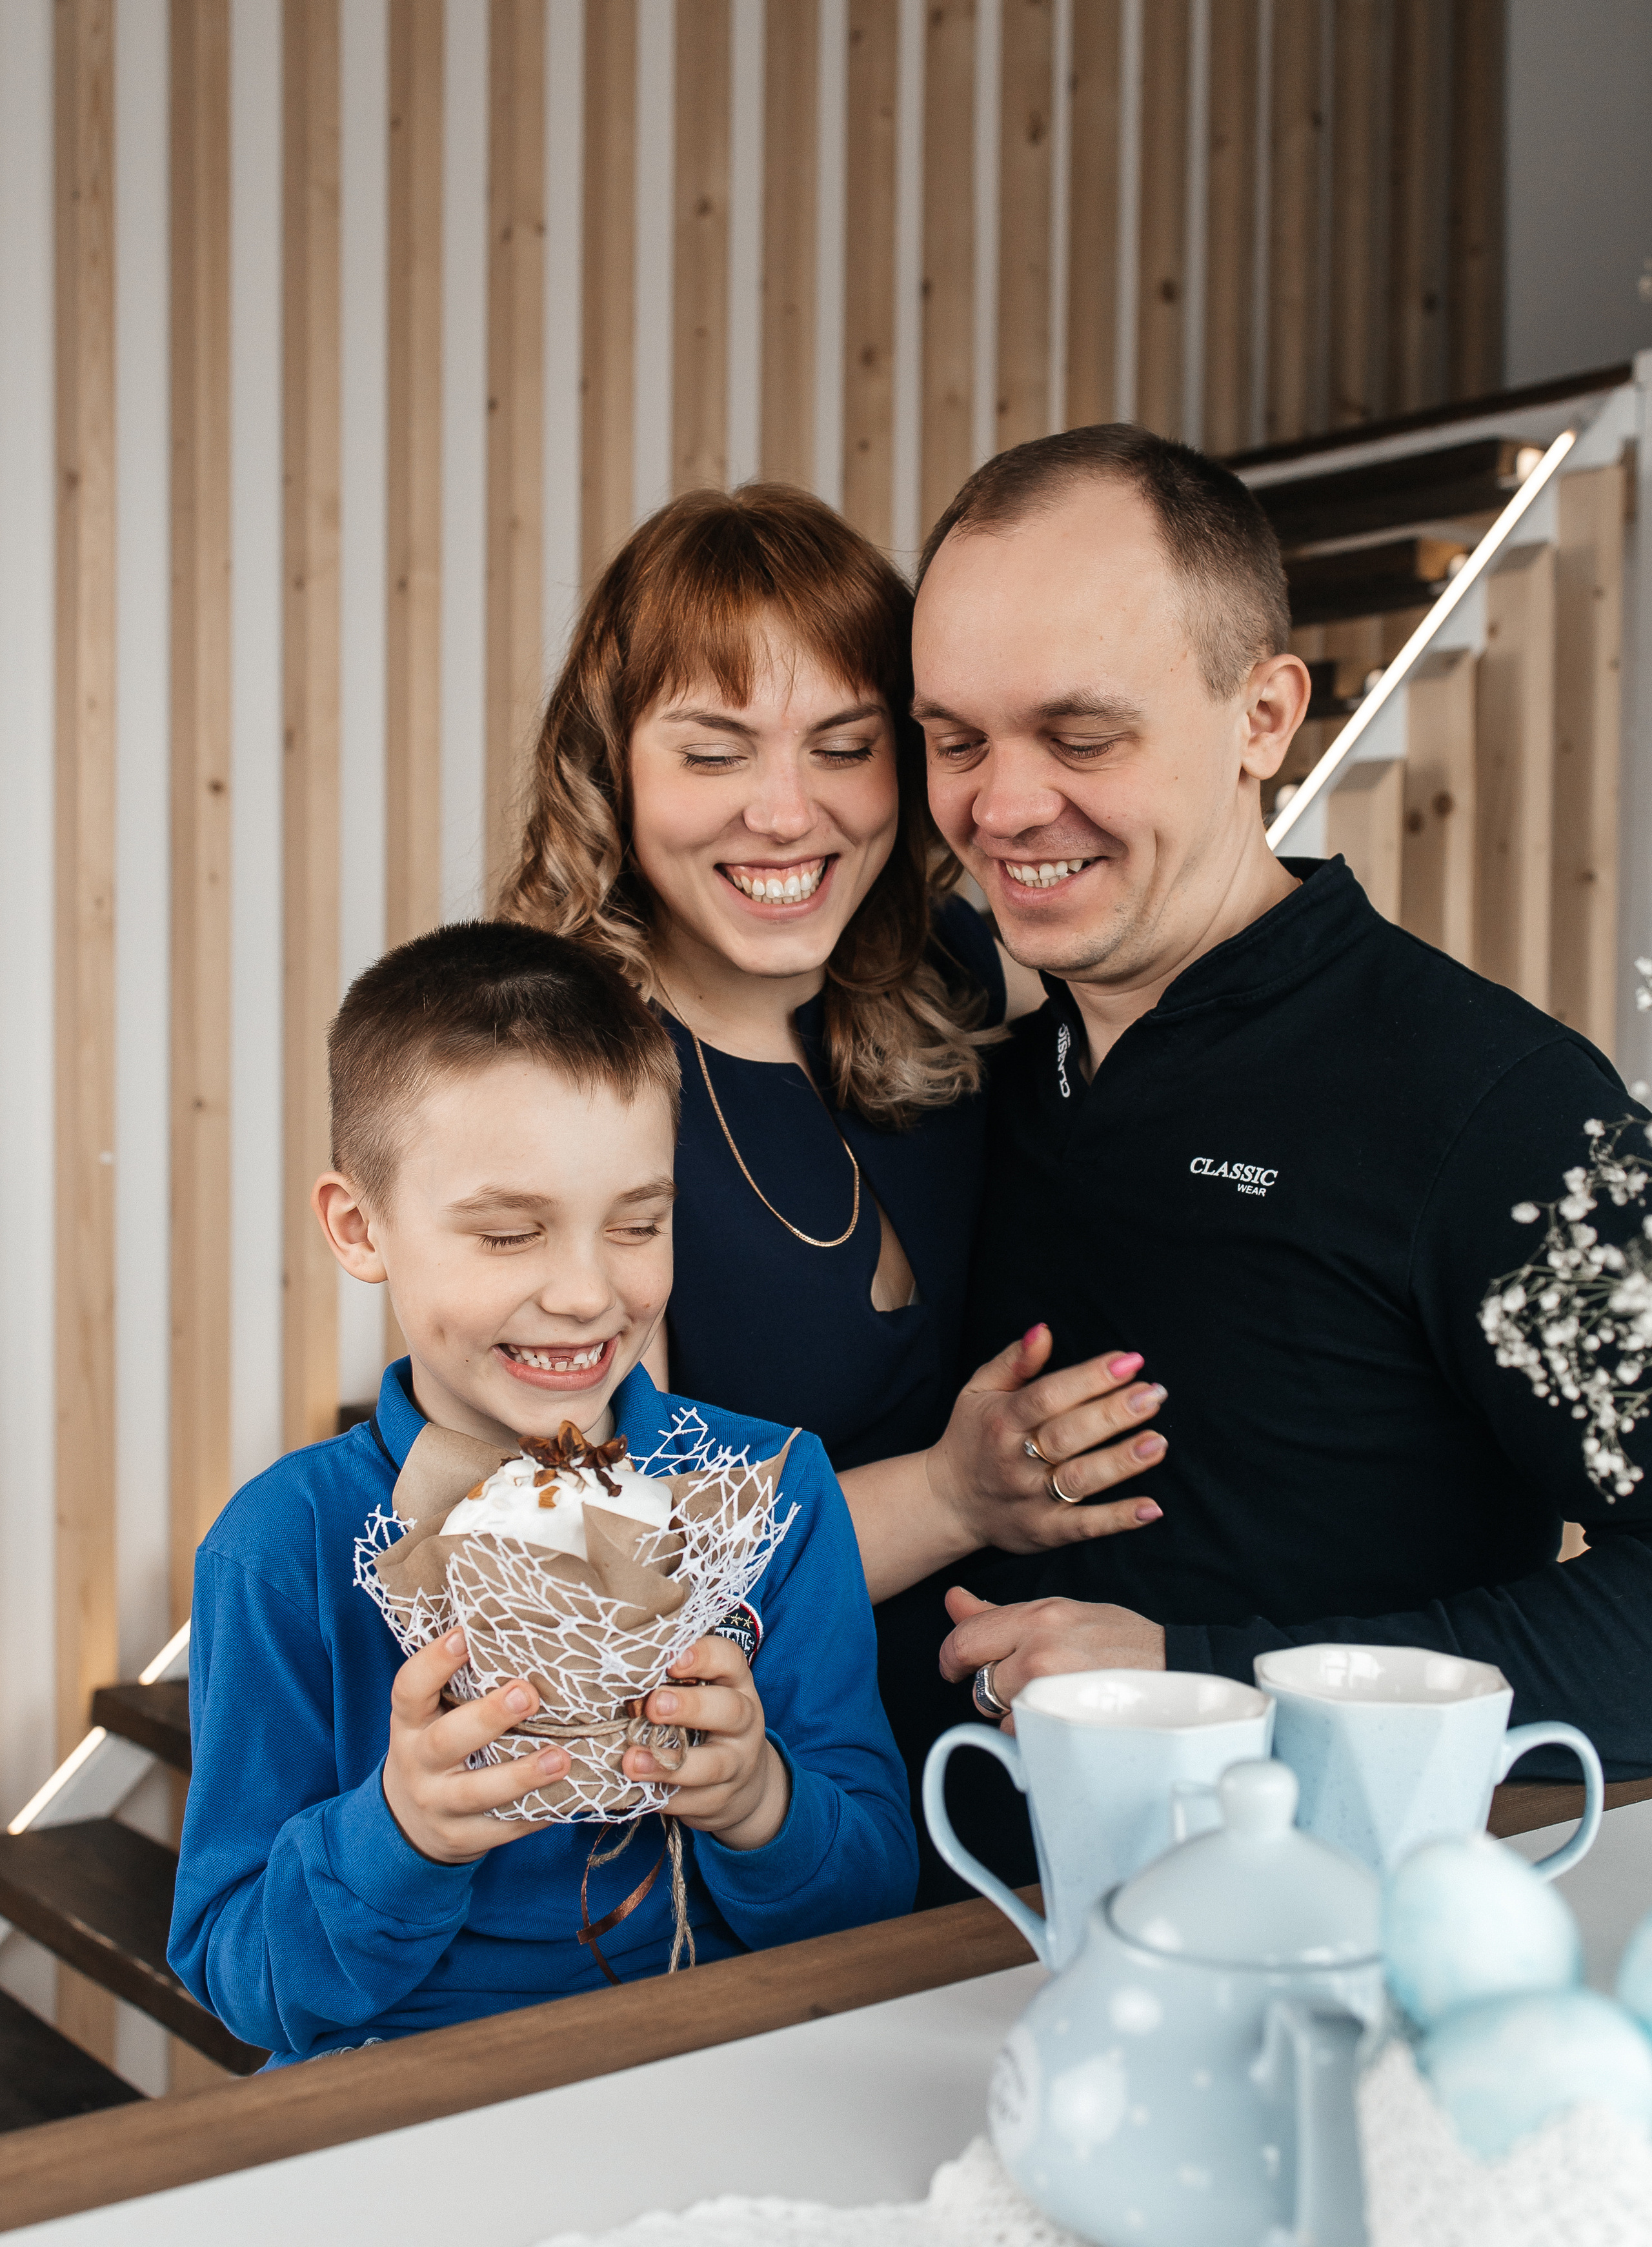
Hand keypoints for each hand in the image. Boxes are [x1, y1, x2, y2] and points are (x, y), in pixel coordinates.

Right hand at [382, 1628, 570, 1864]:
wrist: (410, 1823)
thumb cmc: (436, 1746)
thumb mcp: (431, 1714)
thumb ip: (459, 1683)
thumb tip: (513, 1627)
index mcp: (409, 1723)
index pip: (410, 1689)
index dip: (435, 1662)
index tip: (466, 1634)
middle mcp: (418, 1762)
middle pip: (448, 1741)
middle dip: (488, 1717)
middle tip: (528, 1694)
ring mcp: (439, 1804)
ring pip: (477, 1792)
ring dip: (521, 1775)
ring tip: (562, 1757)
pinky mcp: (463, 1838)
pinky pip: (503, 1828)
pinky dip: (537, 1814)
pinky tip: (570, 1795)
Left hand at [622, 1634, 789, 1851]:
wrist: (744, 1783)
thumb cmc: (706, 1723)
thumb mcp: (704, 1692)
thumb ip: (673, 1679)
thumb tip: (616, 1663)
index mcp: (735, 1684)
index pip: (729, 1659)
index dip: (704, 1656)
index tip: (672, 1660)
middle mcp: (744, 1721)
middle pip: (729, 1710)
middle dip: (691, 1707)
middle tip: (653, 1706)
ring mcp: (736, 1764)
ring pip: (713, 1765)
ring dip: (670, 1763)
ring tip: (632, 1761)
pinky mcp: (720, 1800)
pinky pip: (693, 1801)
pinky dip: (663, 1797)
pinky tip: (636, 1791)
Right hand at [924, 1325, 1167, 1555]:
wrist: (950, 1502)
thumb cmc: (973, 1436)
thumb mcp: (980, 1391)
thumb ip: (1015, 1361)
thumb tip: (1044, 1331)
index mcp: (1002, 1420)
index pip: (1049, 1396)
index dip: (1090, 1378)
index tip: (1130, 1361)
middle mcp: (1016, 1459)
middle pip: (1068, 1435)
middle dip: (1113, 1414)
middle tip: (1153, 1395)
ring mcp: (1030, 1498)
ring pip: (1080, 1479)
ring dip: (1121, 1462)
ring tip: (1157, 1441)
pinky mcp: (1044, 1530)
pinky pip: (1084, 1526)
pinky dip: (1119, 1519)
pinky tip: (1151, 1508)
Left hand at [937, 1587, 1165, 1718]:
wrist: (1175, 1668)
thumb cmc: (1119, 1639)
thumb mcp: (1059, 1612)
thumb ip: (1000, 1614)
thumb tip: (953, 1600)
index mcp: (1037, 1617)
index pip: (965, 1640)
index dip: (953, 1658)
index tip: (956, 1667)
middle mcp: (1040, 1651)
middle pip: (979, 1685)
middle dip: (993, 1688)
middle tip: (1024, 1681)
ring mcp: (1053, 1691)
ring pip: (1003, 1716)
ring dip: (1018, 1713)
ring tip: (1056, 1695)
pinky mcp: (1066, 1724)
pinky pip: (1028, 1737)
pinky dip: (1038, 1732)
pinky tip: (1066, 1714)